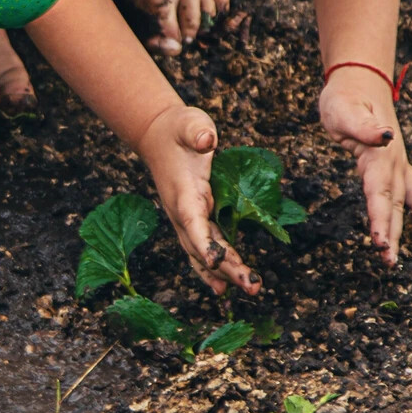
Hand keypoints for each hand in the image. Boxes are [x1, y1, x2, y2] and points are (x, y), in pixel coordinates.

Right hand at [137, 105, 261, 295]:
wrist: (158, 137)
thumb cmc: (177, 130)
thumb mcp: (189, 123)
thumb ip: (197, 132)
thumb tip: (207, 141)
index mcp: (183, 192)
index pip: (192, 222)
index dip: (204, 244)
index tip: (217, 262)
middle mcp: (182, 212)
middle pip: (202, 247)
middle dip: (226, 268)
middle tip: (253, 285)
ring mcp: (187, 220)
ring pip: (203, 253)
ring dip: (224, 274)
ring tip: (249, 289)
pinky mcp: (194, 221)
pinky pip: (203, 249)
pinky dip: (213, 270)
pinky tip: (225, 287)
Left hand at [318, 68, 411, 265]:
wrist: (358, 81)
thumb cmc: (344, 97)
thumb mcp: (343, 109)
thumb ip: (361, 125)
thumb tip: (384, 137)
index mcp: (380, 154)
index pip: (380, 193)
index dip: (381, 219)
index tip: (380, 244)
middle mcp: (394, 162)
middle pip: (398, 203)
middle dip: (396, 234)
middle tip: (391, 262)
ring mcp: (397, 164)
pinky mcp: (393, 166)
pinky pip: (409, 194)